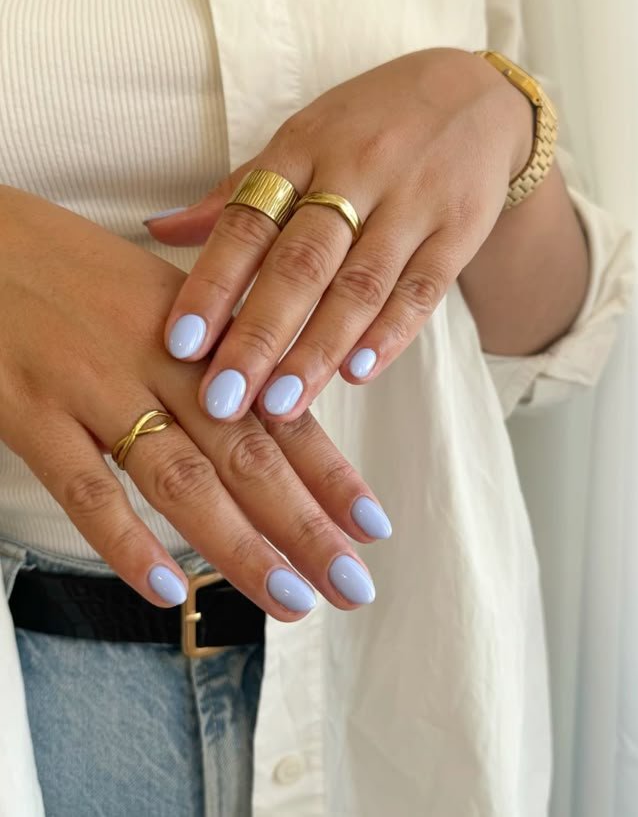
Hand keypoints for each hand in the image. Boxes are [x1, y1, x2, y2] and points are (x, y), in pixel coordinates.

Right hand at [0, 186, 388, 618]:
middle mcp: (159, 360)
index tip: (373, 525)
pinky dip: (125, 542)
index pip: (278, 413)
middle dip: (305, 526)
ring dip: (239, 545)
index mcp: (200, 333)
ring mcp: (95, 387)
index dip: (329, 473)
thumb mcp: (156, 296)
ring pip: (180, 478)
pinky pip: (85, 487)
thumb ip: (212, 354)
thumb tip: (270, 409)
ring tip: (288, 599)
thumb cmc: (70, 269)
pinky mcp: (31, 412)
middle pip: (246, 455)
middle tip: (352, 586)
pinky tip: (167, 589)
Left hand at [148, 47, 532, 420]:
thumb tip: (159, 230)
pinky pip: (423, 288)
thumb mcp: (304, 137)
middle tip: (224, 398)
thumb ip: (239, 190)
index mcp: (303, 146)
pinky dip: (391, 333)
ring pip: (361, 285)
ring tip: (281, 404)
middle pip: (301, 262)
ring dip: (317, 349)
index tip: (181, 343)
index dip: (213, 284)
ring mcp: (413, 201)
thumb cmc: (372, 122)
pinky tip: (357, 373)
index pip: (249, 222)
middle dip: (259, 335)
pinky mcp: (460, 229)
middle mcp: (356, 170)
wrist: (477, 95)